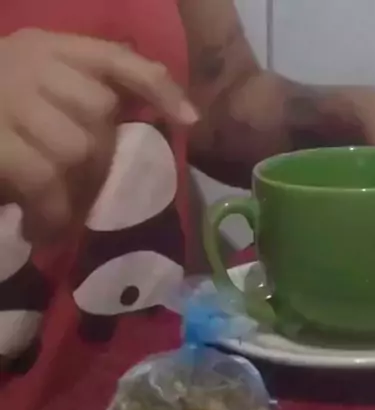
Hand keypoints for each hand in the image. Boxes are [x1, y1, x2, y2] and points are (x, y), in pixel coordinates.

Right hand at [0, 29, 197, 242]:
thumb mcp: (27, 85)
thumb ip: (76, 93)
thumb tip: (150, 123)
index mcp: (46, 45)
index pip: (117, 58)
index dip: (158, 86)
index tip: (189, 120)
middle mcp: (29, 62)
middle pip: (100, 115)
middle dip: (99, 162)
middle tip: (83, 194)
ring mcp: (8, 98)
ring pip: (77, 149)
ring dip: (74, 193)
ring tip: (56, 219)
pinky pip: (44, 179)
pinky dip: (51, 211)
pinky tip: (40, 230)